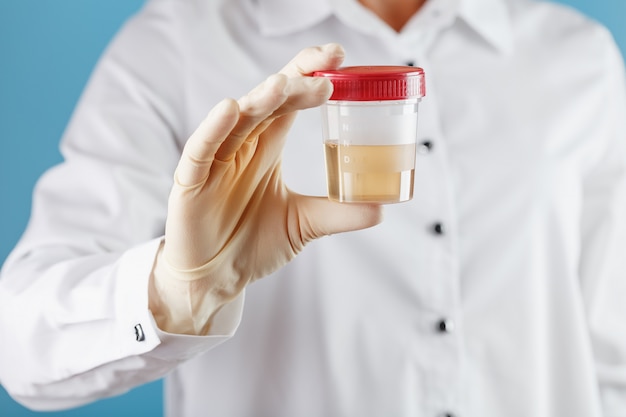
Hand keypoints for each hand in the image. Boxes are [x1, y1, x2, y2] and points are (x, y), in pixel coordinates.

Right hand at [149, 44, 382, 334]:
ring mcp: (215, 160)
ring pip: (238, 120)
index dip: (310, 76)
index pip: (290, 101)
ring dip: (261, 100)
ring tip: (286, 84)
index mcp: (267, 147)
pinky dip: (213, 130)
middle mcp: (243, 145)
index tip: (339, 58)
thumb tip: (382, 207)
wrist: (216, 279)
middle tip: (325, 68)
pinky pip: (201, 150)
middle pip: (268, 101)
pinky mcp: (191, 181)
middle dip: (295, 80)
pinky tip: (230, 110)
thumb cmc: (253, 243)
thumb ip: (339, 213)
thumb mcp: (304, 224)